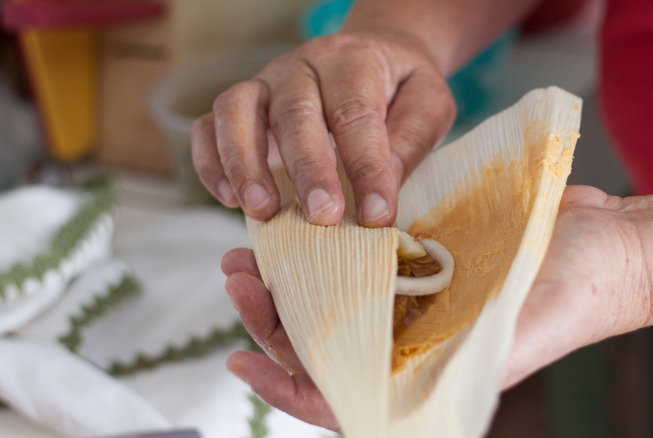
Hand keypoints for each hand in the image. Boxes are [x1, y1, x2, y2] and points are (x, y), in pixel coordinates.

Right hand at [192, 30, 455, 226]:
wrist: (374, 55)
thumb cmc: (401, 89)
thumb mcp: (429, 104)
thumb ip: (413, 138)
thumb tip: (386, 182)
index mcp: (353, 62)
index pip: (356, 115)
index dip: (366, 167)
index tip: (377, 215)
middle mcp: (302, 67)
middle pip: (294, 114)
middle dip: (308, 170)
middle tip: (322, 218)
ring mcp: (264, 84)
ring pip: (237, 111)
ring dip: (245, 165)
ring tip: (262, 213)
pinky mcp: (240, 106)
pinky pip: (209, 126)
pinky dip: (210, 163)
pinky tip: (228, 200)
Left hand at [222, 186, 652, 428]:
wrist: (616, 243)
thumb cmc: (577, 297)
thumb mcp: (511, 341)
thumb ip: (448, 373)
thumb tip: (366, 410)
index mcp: (427, 373)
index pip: (339, 394)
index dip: (286, 384)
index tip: (241, 361)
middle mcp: (415, 339)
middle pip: (326, 340)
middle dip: (273, 317)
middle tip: (239, 277)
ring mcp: (419, 298)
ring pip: (337, 298)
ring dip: (292, 279)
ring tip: (251, 251)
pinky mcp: (429, 258)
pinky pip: (368, 259)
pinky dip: (332, 248)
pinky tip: (307, 226)